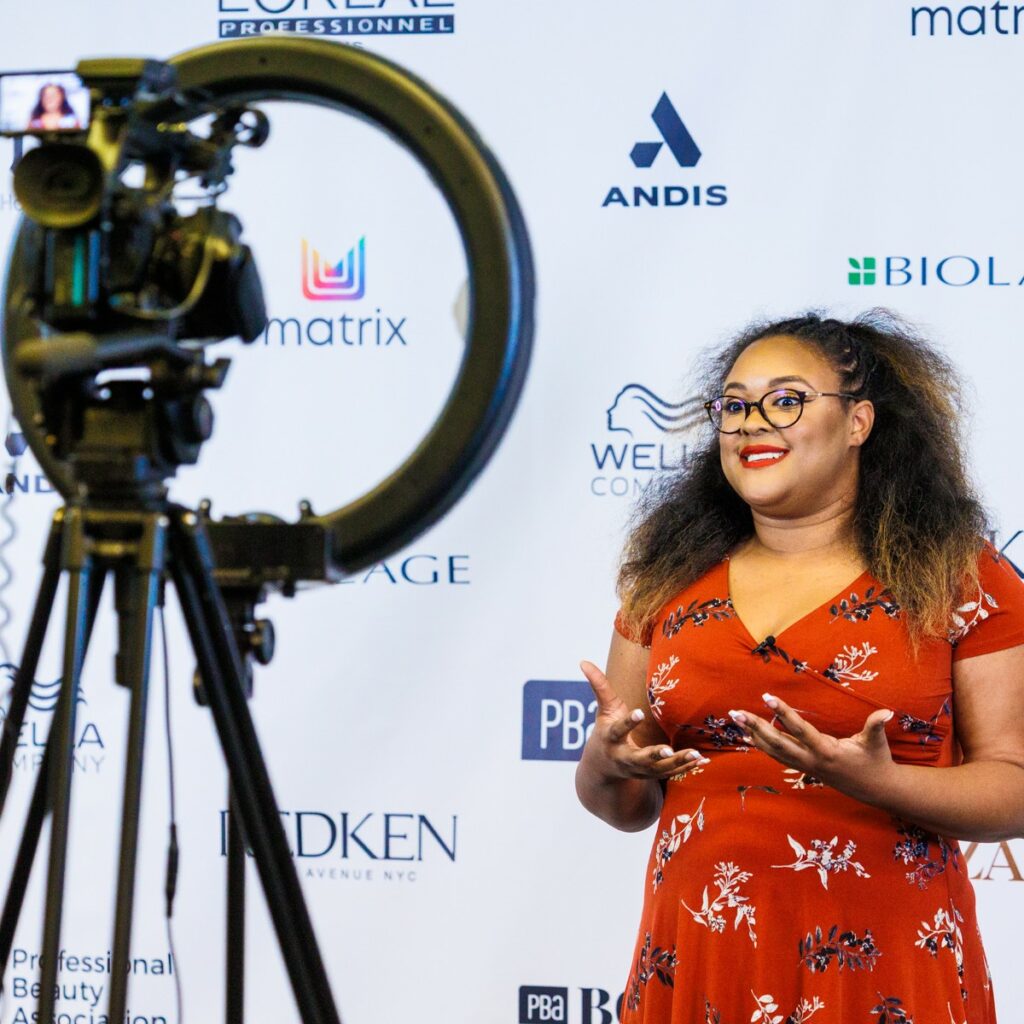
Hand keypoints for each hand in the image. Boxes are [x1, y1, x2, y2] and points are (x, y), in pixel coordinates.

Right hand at [579, 660, 708, 781]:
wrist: (603, 768)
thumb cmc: (605, 731)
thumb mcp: (603, 709)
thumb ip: (598, 686)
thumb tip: (583, 661)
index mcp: (611, 739)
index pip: (618, 730)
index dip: (628, 722)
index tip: (638, 713)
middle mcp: (624, 758)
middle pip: (639, 758)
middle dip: (653, 755)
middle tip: (667, 750)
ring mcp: (638, 769)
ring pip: (659, 769)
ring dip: (677, 763)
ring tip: (695, 754)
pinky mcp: (651, 775)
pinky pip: (670, 773)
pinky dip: (685, 768)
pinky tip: (701, 760)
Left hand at [727, 692, 897, 801]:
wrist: (875, 789)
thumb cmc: (875, 761)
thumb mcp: (876, 743)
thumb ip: (876, 726)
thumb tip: (887, 712)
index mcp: (827, 752)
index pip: (800, 730)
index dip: (784, 714)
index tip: (767, 697)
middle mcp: (811, 761)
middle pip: (778, 743)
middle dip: (756, 727)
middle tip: (736, 712)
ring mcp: (805, 766)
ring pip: (773, 751)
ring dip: (753, 734)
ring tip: (735, 719)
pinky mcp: (803, 768)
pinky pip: (777, 756)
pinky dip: (761, 746)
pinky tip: (748, 736)